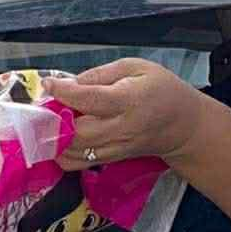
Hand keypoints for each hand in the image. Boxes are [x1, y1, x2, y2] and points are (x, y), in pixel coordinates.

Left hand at [49, 60, 203, 169]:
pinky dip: (62, 153)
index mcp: (130, 100)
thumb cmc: (161, 90)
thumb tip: (70, 83)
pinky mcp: (111, 160)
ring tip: (51, 121)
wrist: (183, 126)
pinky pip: (78, 163)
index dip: (64, 92)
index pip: (90, 99)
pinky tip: (59, 138)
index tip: (49, 84)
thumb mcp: (136, 67)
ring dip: (55, 138)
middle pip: (78, 132)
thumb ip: (101, 74)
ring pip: (74, 152)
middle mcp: (122, 128)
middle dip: (55, 120)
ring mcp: (116, 148)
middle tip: (47, 106)